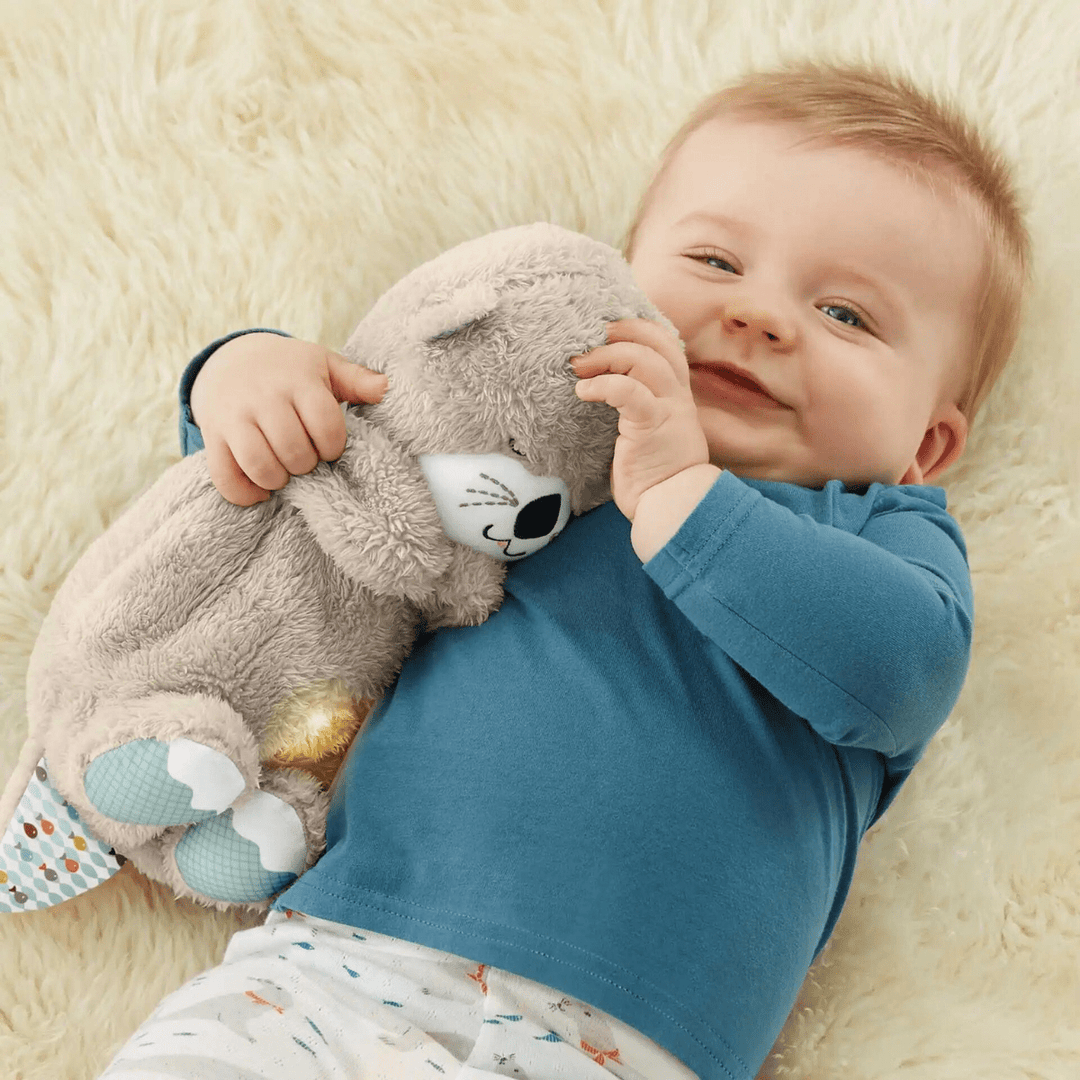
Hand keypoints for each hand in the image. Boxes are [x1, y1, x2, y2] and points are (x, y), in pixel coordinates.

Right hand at [190, 332, 387, 505]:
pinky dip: (245, 494)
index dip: (333, 446)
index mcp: (297, 380)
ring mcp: (234, 416)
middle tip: (306, 459)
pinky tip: (261, 490)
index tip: (328, 446)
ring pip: (260, 464)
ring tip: (285, 473)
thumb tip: (386, 388)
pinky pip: (225, 476)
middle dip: (306, 464)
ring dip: (278, 480)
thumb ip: (356, 379)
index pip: (325, 425)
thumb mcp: (323, 364)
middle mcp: (263, 396)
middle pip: (294, 450)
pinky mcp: (213, 435)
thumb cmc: (289, 369)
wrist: (231, 360)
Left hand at [572, 318, 709, 520]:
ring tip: (578, 364)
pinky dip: (603, 384)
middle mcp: (677, 397)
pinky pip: (628, 392)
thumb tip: (597, 388)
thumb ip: (634, 407)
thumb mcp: (647, 432)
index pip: (666, 345)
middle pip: (657, 343)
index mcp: (676, 395)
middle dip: (621, 331)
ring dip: (606, 355)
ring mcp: (668, 409)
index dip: (638, 328)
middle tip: (587, 337)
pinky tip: (582, 391)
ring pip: (644, 360)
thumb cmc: (653, 476)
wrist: (672, 507)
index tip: (606, 329)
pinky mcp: (652, 426)